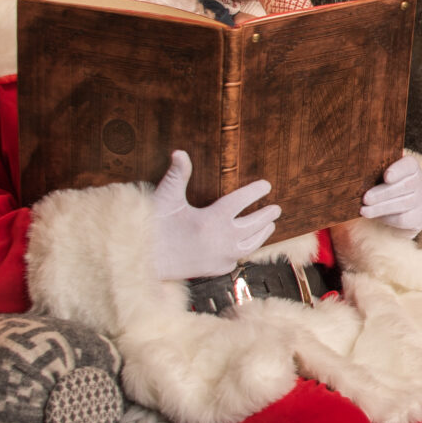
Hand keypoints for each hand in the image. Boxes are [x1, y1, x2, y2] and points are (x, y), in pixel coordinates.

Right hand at [150, 151, 280, 280]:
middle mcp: (221, 240)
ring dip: (262, 235)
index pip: (241, 202)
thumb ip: (178, 175)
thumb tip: (180, 152)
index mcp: (212, 219)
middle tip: (277, 208)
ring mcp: (220, 257)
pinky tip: (246, 245)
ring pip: (250, 246)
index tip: (266, 185)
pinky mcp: (214, 270)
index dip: (255, 192)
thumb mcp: (166, 197)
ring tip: (270, 226)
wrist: (144, 260)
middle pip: (253, 225)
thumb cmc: (154, 225)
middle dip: (266, 215)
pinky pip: (236, 260)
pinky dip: (244, 251)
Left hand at [359, 154, 421, 235]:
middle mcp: (421, 182)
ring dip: (381, 207)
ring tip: (364, 211)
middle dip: (383, 193)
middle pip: (406, 186)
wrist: (408, 208)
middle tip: (366, 198)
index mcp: (412, 167)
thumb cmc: (389, 186)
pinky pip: (403, 218)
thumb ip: (376, 172)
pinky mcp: (419, 218)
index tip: (386, 177)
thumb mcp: (384, 176)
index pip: (410, 164)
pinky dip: (387, 218)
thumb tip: (356, 175)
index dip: (398, 170)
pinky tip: (375, 217)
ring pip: (404, 203)